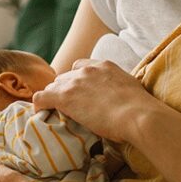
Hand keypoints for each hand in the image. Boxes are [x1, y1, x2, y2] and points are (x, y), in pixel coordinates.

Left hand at [32, 58, 152, 141]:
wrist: (138, 115)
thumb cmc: (141, 110)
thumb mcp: (130, 90)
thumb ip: (118, 89)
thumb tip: (118, 101)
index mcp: (104, 65)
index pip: (80, 67)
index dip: (77, 81)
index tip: (79, 94)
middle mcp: (87, 70)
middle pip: (65, 78)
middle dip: (65, 90)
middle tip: (69, 108)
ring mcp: (74, 82)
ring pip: (53, 87)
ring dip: (54, 98)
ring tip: (56, 113)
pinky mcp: (64, 97)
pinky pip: (41, 97)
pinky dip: (39, 105)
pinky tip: (41, 113)